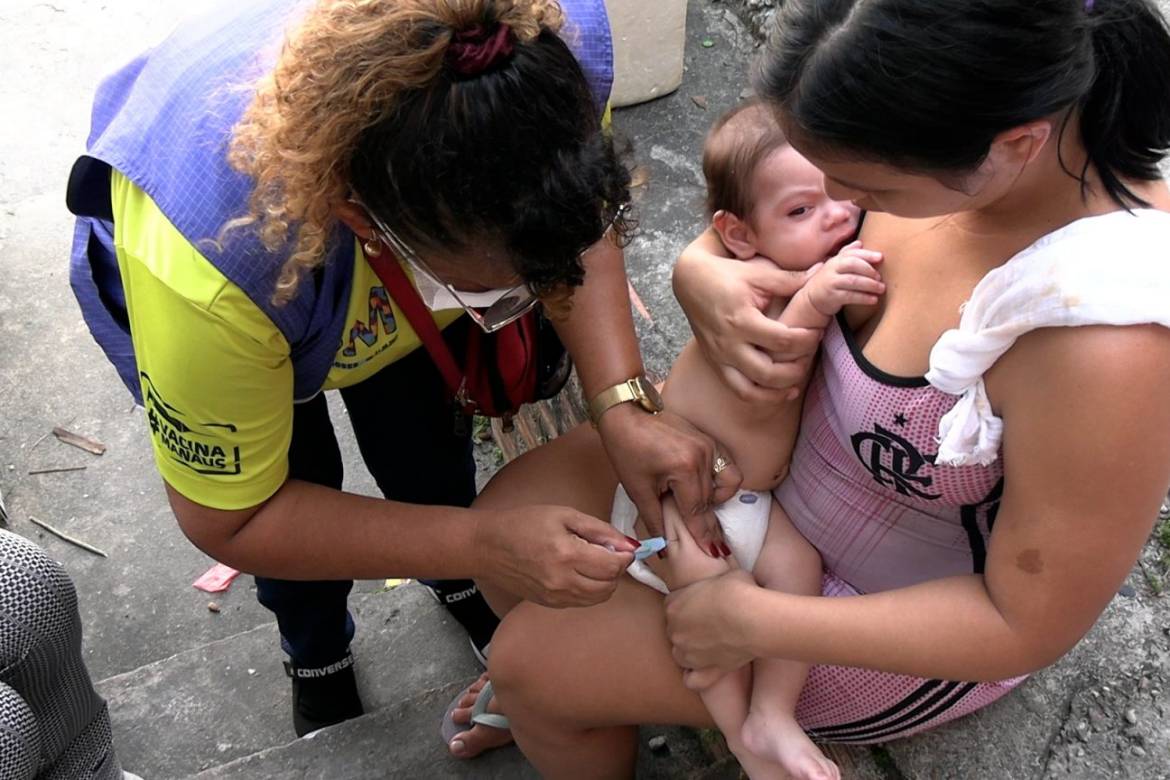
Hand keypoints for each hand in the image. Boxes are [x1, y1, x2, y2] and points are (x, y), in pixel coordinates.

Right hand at [473, 505, 637, 607]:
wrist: (487, 547)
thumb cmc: (523, 524)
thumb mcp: (564, 515)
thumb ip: (599, 530)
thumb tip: (627, 543)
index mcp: (567, 555)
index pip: (613, 566)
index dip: (625, 555)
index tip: (624, 546)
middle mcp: (562, 582)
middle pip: (610, 585)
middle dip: (616, 568)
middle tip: (608, 551)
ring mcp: (555, 597)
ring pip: (599, 598)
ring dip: (605, 581)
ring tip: (593, 561)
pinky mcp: (550, 604)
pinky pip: (583, 602)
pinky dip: (590, 589)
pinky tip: (579, 571)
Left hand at [597, 404, 742, 540]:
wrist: (626, 414)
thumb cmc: (626, 449)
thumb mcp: (637, 490)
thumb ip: (655, 520)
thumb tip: (664, 547)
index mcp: (684, 468)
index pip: (697, 510)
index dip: (702, 534)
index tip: (711, 553)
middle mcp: (703, 456)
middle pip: (710, 501)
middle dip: (706, 521)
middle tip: (706, 543)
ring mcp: (710, 445)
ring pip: (722, 485)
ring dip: (712, 501)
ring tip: (694, 508)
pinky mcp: (709, 440)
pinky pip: (726, 467)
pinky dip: (719, 482)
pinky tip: (702, 489)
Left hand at [664, 568, 759, 687]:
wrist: (751, 617)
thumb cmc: (739, 590)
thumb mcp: (724, 575)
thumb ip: (715, 583)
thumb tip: (725, 582)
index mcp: (674, 605)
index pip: (672, 605)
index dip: (688, 604)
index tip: (702, 603)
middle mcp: (676, 631)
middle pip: (675, 630)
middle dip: (688, 627)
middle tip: (710, 623)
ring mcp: (689, 653)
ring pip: (680, 656)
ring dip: (689, 651)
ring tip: (708, 646)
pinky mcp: (706, 670)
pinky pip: (692, 680)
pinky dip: (695, 677)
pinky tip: (705, 670)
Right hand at [673, 237, 822, 403]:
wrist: (691, 281)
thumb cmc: (726, 275)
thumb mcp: (758, 273)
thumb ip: (790, 279)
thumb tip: (821, 272)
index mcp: (741, 320)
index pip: (783, 340)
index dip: (807, 340)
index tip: (818, 332)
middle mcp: (729, 344)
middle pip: (769, 372)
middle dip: (796, 369)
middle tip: (811, 356)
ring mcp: (720, 357)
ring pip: (752, 390)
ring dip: (779, 390)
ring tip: (798, 380)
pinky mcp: (716, 363)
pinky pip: (738, 390)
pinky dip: (761, 397)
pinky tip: (781, 391)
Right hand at [805, 242, 883, 316]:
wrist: (812, 298)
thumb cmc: (830, 279)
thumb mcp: (836, 265)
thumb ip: (847, 254)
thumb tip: (860, 243)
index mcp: (836, 260)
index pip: (852, 254)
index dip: (867, 254)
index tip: (881, 257)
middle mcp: (832, 269)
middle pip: (852, 264)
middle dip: (868, 269)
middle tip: (880, 277)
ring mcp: (831, 283)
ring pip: (852, 281)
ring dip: (869, 284)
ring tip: (881, 289)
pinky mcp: (832, 297)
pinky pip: (850, 296)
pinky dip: (863, 298)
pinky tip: (874, 299)